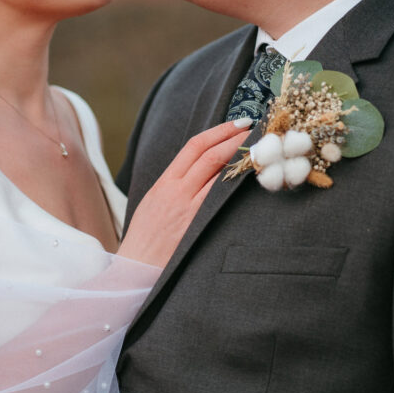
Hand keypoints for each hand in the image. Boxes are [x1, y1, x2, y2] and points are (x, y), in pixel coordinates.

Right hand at [118, 118, 252, 266]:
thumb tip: (200, 173)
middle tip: (253, 127)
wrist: (135, 269)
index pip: (193, 147)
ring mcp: (186, 207)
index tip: (236, 123)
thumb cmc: (145, 240)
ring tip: (258, 148)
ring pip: (216, 172)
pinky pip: (218, 197)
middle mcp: (175, 190)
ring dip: (239, 157)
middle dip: (233, 137)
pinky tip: (248, 177)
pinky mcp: (195, 224)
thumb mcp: (153, 204)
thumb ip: (174, 187)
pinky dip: (233, 183)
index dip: (217, 131)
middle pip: (208, 154)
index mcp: (163, 183)